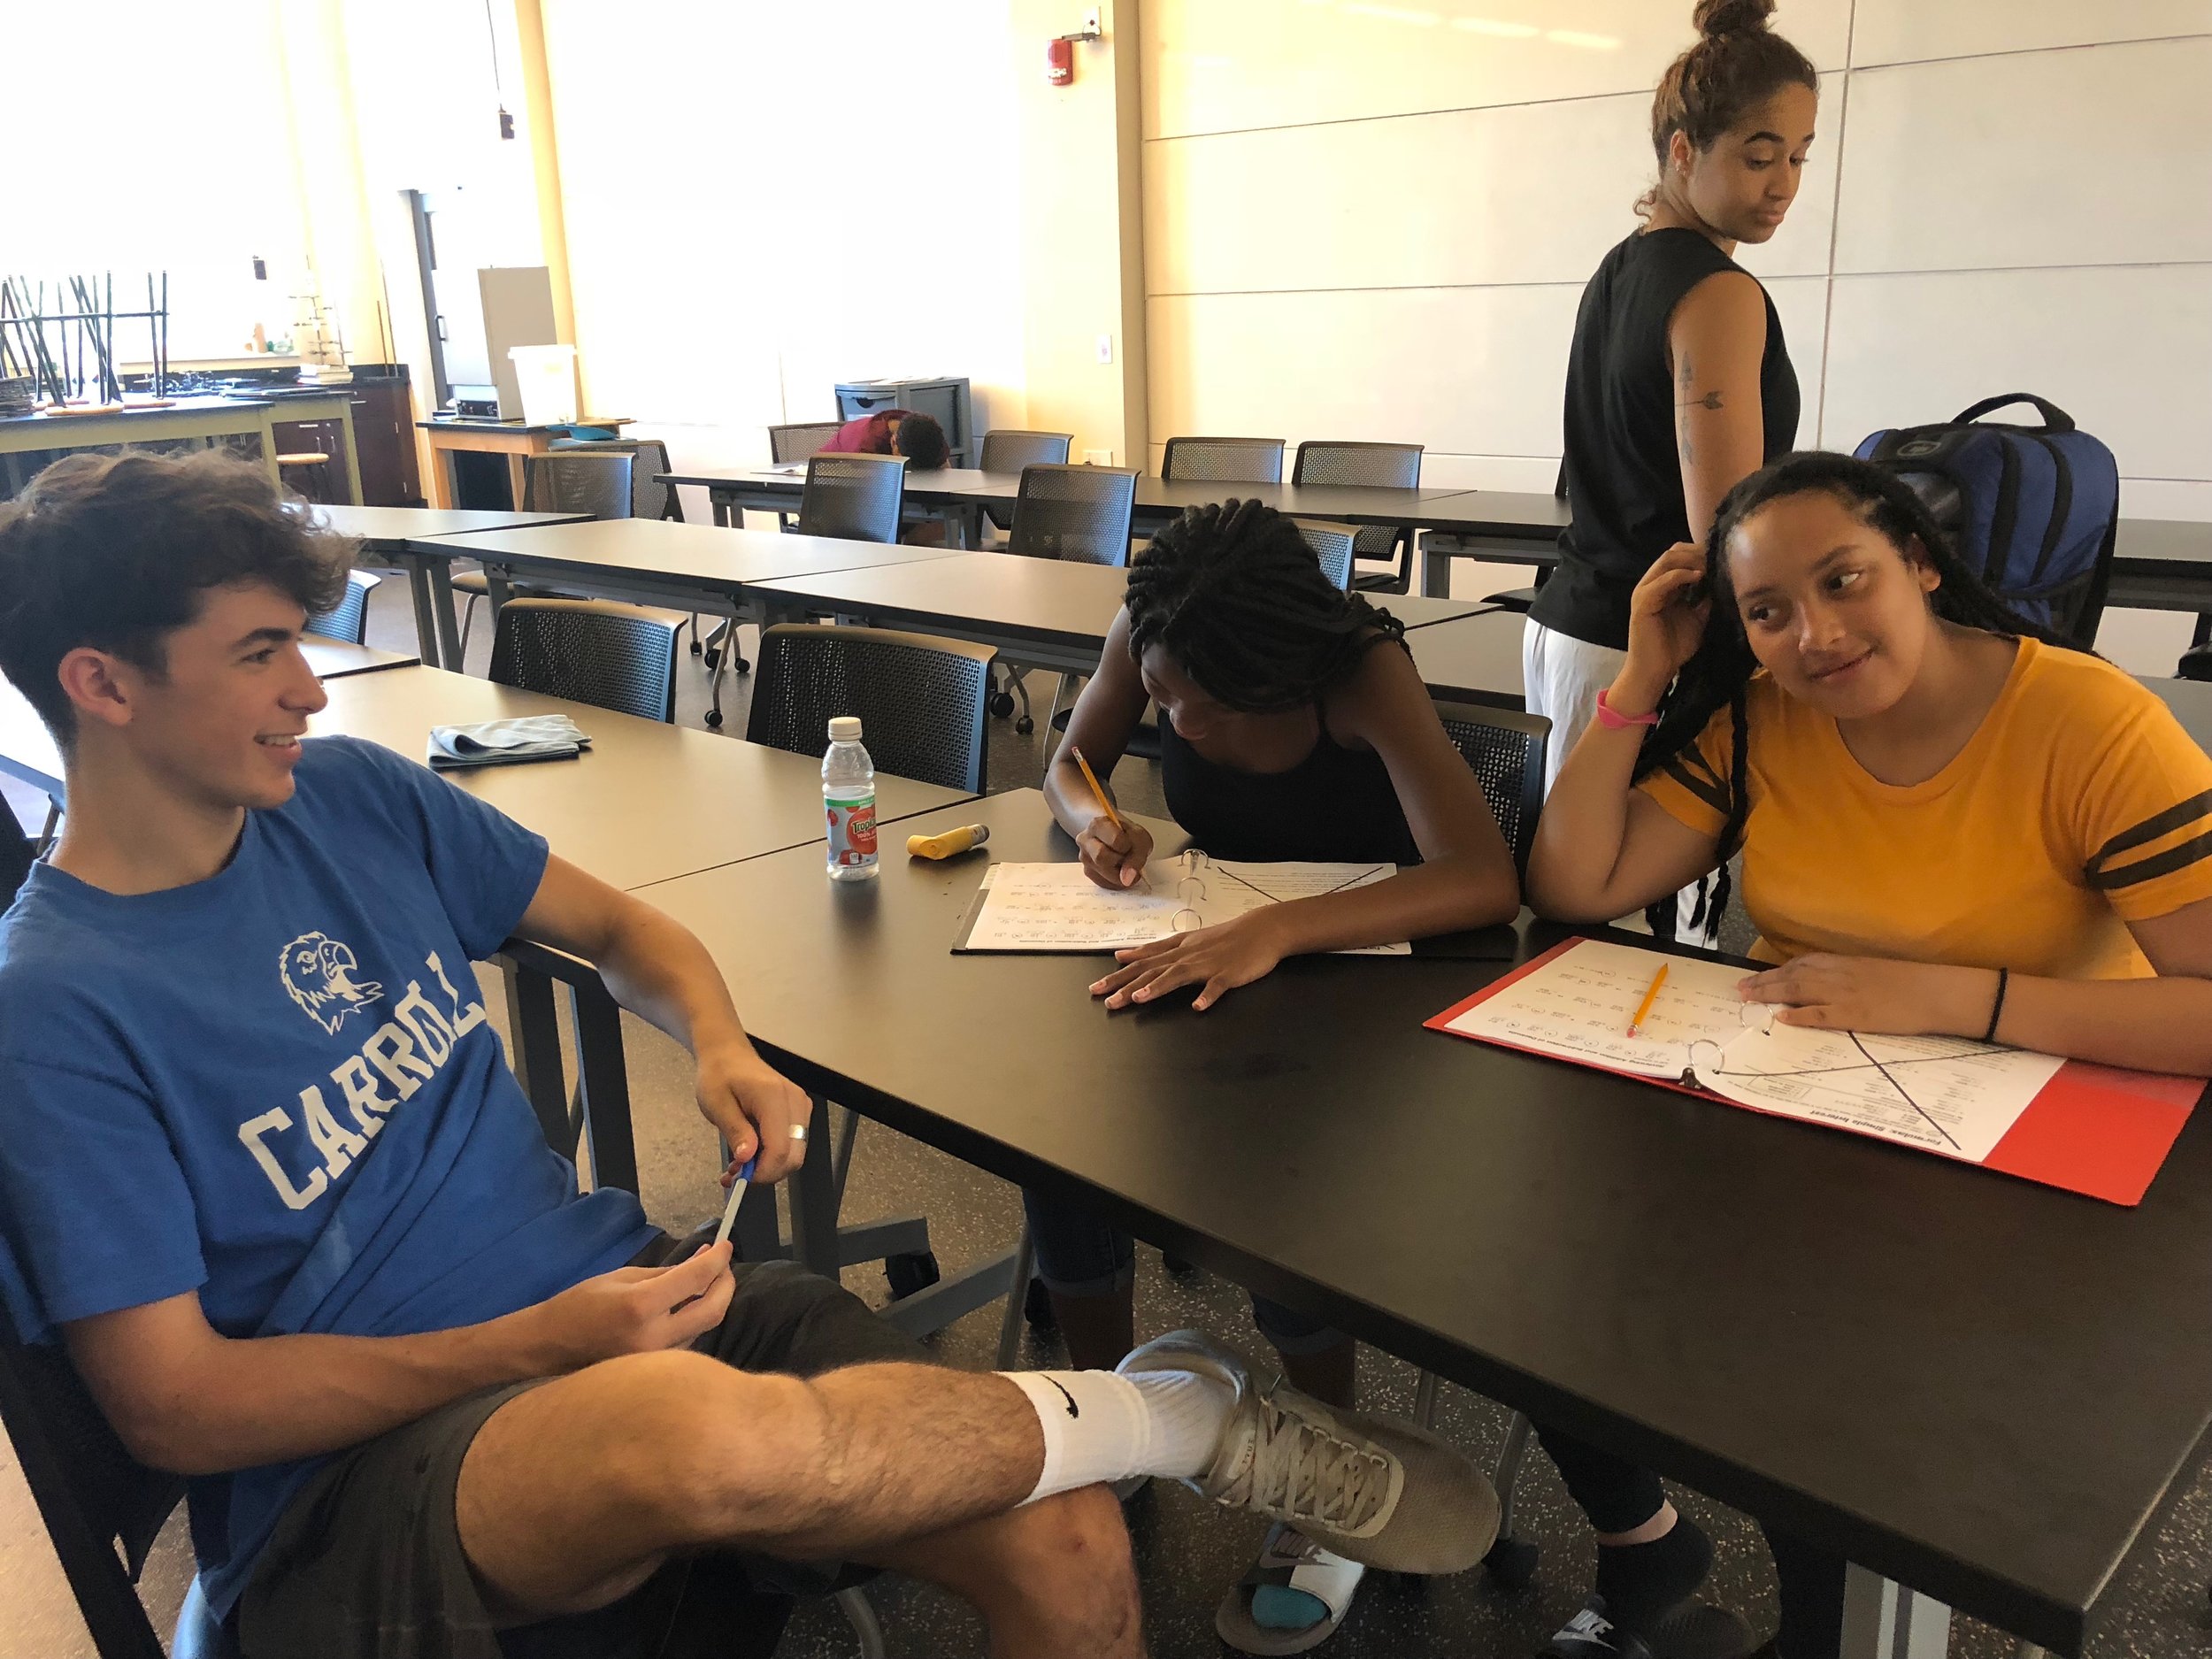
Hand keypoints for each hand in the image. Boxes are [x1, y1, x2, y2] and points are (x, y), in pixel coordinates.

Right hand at [524, 1243, 735, 1370]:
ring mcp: (657, 1360)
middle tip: (724, 1265)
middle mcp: (655, 1337)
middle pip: (714, 1311)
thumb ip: (668, 1271)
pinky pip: (688, 1341)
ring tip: (706, 1279)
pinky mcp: (657, 1371)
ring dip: (712, 1301)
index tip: (726, 1244)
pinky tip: (689, 1304)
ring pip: (704, 1327)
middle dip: (726, 1283)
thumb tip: (705, 1258)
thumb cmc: (581, 1305)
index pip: (696, 1280)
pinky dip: (695, 1319)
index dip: (717, 1259)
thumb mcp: (623, 1277)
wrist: (549, 1347)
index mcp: (641, 1307)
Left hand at [694, 1039, 810, 1184]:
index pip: (780, 1148)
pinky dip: (773, 1155)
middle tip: (738, 1174)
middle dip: (767, 1172)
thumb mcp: (717, 1104)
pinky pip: (793, 1143)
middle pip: (794, 1155)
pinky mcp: (799, 1112)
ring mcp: (800, 1106)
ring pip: (795, 1153)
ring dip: (768, 1165)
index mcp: (773, 1097)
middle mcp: (794, 1101)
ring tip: (739, 1163)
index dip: (763, 1171)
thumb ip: (735, 1131)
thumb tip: (747, 1157)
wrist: (728, 1054)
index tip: (742, 1178)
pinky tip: (751, 1152)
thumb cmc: (720, 1074)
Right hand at [1075, 813, 1154, 890]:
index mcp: (1098, 824)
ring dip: (1119, 874)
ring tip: (1124, 864)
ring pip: (1102, 874)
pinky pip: (1103, 883)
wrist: (1116, 835)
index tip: (1130, 846)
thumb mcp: (1140, 838)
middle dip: (1120, 862)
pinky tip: (1120, 871)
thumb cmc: (1127, 834)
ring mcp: (1084, 857)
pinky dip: (1116, 881)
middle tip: (1128, 858)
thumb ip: (1137, 856)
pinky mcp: (1087, 871)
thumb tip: (1127, 878)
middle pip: (1101, 858)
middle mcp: (1085, 840)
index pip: (1115, 840)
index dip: (1127, 846)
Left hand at [1090, 912, 1286, 1011]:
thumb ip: (1155, 949)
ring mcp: (1208, 964)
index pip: (1142, 961)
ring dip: (1157, 987)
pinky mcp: (1228, 973)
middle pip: (1152, 970)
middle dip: (1127, 985)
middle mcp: (1187, 955)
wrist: (1262, 929)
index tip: (1097, 987)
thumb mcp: (1186, 939)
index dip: (1119, 975)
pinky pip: (1217, 986)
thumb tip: (1123, 955)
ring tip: (1138, 999)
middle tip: (1105, 999)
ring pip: (1177, 975)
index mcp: (1178, 948)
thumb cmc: (1225, 937)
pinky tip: (1198, 1007)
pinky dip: (1207, 996)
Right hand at [1618, 542, 1711, 709]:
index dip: (1700, 553)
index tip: (1721, 558)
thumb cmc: (1673, 648)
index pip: (1679, 557)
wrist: (1655, 670)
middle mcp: (1651, 584)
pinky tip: (1699, 576)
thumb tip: (1721, 582)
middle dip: (1697, 552)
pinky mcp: (1642, 603)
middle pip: (1673, 553)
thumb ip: (1705, 599)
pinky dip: (1681, 575)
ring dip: (1691, 560)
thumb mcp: (1697, 618)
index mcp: (1662, 586)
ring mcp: (1644, 592)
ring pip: (1667, 561)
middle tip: (1717, 558)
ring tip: (1710, 566)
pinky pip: (1662, 581)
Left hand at [1738, 954, 1998, 1036]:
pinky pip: (1821, 1014)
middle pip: (1792, 975)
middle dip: (1764, 981)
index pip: (1802, 963)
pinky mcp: (1855, 1015)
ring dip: (1771, 994)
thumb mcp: (1874, 970)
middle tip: (1740, 989)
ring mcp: (1845, 994)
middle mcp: (1840, 974)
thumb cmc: (1911, 982)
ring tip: (1749, 998)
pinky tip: (1782, 1017)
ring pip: (1799, 990)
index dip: (1776, 970)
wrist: (1937, 992)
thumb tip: (1825, 982)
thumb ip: (1848, 973)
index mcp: (1846, 962)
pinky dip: (1799, 1015)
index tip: (1756, 975)